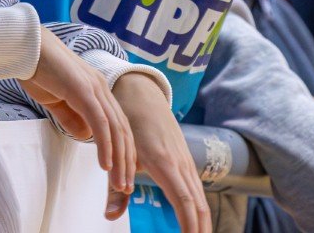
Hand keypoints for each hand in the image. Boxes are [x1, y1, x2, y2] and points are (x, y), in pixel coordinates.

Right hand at [21, 29, 134, 202]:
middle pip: (123, 130)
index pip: (118, 125)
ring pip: (115, 129)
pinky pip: (99, 122)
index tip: (123, 174)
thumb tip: (86, 137)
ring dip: (119, 158)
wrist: (26, 48)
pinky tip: (106, 164)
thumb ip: (72, 118)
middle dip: (127, 160)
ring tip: (120, 182)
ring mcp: (95, 88)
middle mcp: (102, 89)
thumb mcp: (57, 101)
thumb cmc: (40, 72)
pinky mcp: (83, 90)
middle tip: (127, 186)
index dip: (124, 150)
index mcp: (98, 91)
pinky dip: (105, 145)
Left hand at [106, 73, 208, 232]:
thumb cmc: (129, 124)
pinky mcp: (185, 161)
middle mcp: (181, 163)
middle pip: (199, 203)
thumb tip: (110, 216)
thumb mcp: (120, 156)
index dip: (189, 224)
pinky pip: (196, 189)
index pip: (185, 200)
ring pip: (200, 198)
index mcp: (165, 163)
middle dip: (201, 229)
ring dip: (203, 222)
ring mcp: (185, 161)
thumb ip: (115, 189)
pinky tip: (196, 222)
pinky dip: (199, 209)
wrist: (141, 94)